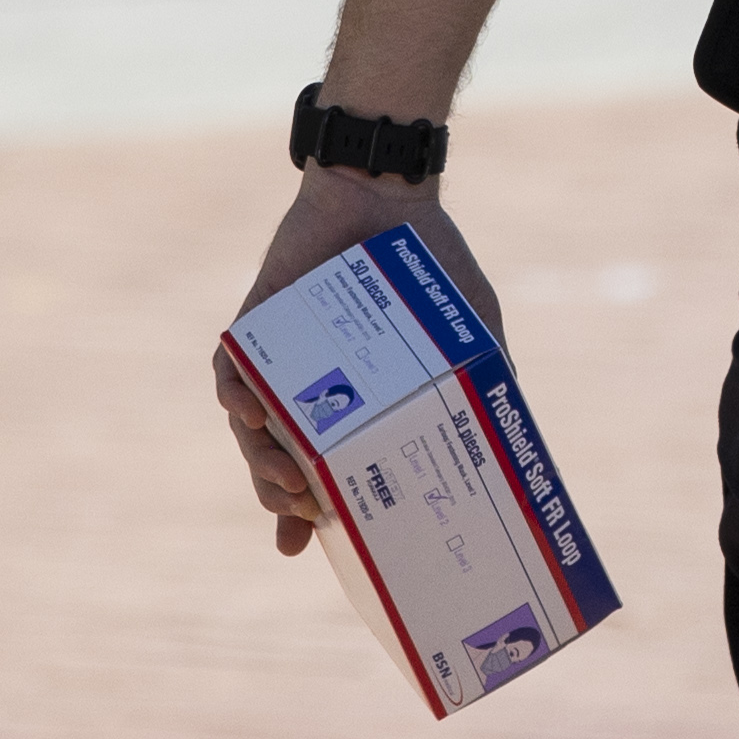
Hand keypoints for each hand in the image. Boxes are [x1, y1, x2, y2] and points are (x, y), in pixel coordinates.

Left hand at [215, 166, 505, 555]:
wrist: (388, 191)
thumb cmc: (429, 264)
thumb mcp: (468, 334)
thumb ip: (479, 385)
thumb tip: (509, 441)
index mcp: (353, 402)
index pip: (322, 469)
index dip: (306, 514)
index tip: (304, 547)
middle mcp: (309, 388)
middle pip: (277, 459)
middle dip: (280, 495)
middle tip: (303, 511)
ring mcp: (277, 359)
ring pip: (249, 427)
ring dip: (258, 459)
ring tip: (283, 477)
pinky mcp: (253, 323)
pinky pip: (229, 371)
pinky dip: (232, 397)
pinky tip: (249, 414)